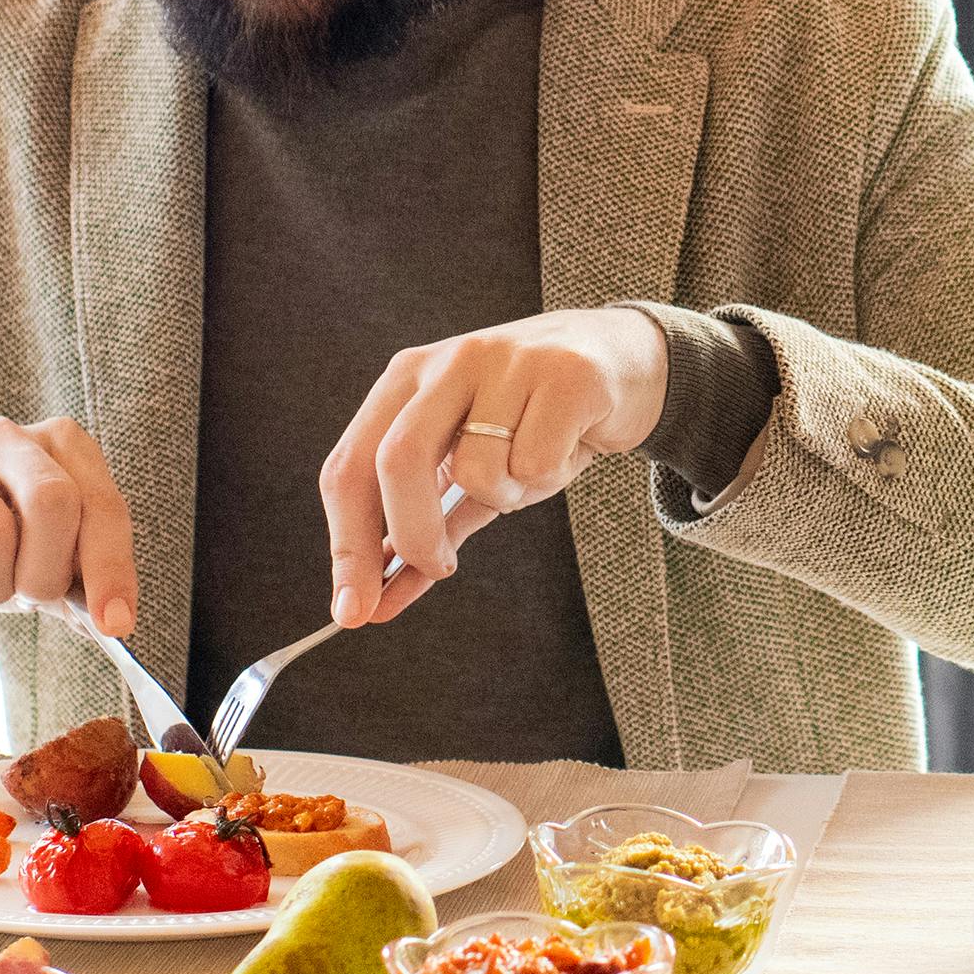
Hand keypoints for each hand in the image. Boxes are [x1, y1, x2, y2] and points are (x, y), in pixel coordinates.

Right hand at [0, 414, 135, 636]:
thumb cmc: (1, 536)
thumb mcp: (50, 551)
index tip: (114, 624)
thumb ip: (83, 582)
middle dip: (46, 571)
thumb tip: (111, 624)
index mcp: (64, 445)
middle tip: (31, 597)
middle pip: (52, 503)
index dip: (111, 568)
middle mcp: (12, 438)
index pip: (103, 506)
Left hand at [322, 307, 668, 628]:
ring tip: (530, 470)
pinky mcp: (565, 375)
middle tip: (440, 568)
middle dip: (413, 535)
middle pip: (397, 460)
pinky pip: (537, 464)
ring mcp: (506, 361)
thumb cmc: (536, 424)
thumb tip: (374, 601)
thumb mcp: (469, 469)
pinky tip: (568, 448)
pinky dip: (550, 477)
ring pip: (478, 470)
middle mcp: (448, 362)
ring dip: (505, 497)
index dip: (346, 546)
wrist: (627, 362)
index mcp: (406, 381)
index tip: (354, 612)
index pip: (349, 467)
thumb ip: (424, 528)